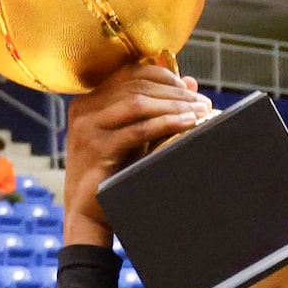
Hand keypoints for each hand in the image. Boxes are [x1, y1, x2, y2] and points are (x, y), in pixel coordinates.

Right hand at [62, 63, 210, 239]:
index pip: (129, 72)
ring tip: (200, 112)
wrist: (87, 215)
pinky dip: (166, 123)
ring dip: (174, 106)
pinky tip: (186, 123)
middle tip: (203, 103)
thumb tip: (189, 82)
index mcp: (88, 101)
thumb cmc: (111, 176)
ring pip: (138, 103)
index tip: (189, 88)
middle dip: (176, 93)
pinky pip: (138, 130)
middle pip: (137, 86)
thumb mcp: (133, 137)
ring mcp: (88, 128)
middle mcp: (84, 109)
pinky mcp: (97, 149)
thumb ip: (157, 108)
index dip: (163, 75)